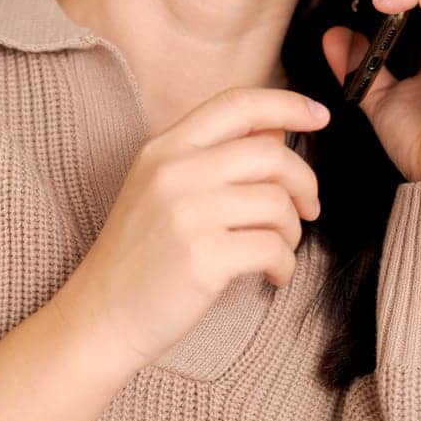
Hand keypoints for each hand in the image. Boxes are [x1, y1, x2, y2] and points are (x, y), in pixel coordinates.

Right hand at [52, 89, 327, 371]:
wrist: (100, 317)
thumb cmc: (140, 254)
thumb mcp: (164, 189)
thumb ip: (217, 154)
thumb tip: (278, 129)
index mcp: (165, 147)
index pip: (237, 103)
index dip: (287, 104)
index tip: (320, 115)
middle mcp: (175, 171)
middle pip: (270, 153)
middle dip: (305, 181)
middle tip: (309, 208)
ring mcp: (188, 213)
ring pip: (277, 202)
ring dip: (292, 230)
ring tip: (279, 249)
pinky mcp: (203, 258)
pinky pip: (273, 247)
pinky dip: (285, 264)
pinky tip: (273, 276)